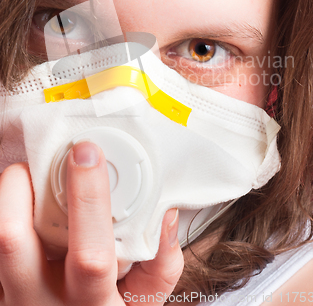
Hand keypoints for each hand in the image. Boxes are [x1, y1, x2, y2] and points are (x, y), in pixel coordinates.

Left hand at [0, 142, 183, 304]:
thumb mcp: (145, 303)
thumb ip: (162, 263)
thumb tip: (165, 214)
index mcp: (90, 304)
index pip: (89, 254)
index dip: (89, 197)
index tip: (89, 152)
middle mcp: (43, 300)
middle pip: (11, 240)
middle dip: (21, 187)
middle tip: (45, 163)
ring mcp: (14, 294)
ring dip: (10, 197)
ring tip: (34, 180)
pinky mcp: (1, 287)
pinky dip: (10, 213)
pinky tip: (29, 206)